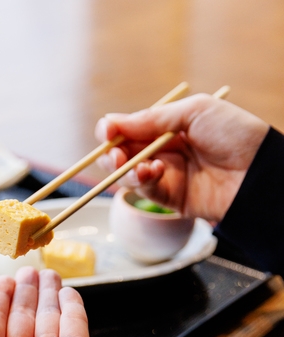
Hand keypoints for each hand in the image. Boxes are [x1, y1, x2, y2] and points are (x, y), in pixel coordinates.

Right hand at [95, 93, 268, 222]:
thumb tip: (112, 123)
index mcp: (169, 126)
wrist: (257, 171)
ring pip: (129, 174)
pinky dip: (142, 181)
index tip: (106, 130)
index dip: (114, 130)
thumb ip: (152, 118)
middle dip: (112, 153)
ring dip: (124, 169)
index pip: (131, 128)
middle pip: (123, 153)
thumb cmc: (234, 133)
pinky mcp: (171, 197)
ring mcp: (167, 174)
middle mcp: (164, 150)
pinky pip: (145, 190)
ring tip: (137, 165)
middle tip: (114, 154)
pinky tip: (154, 171)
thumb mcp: (194, 112)